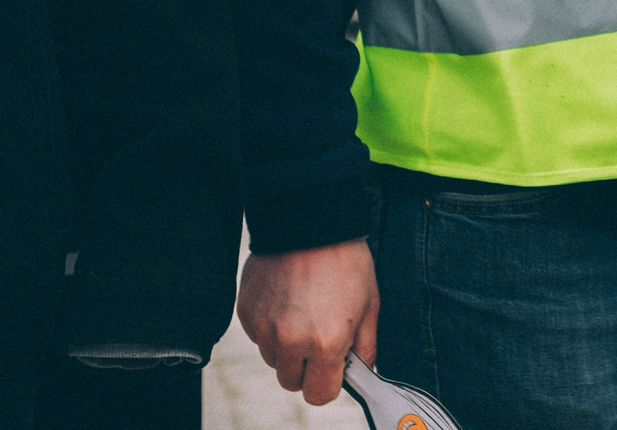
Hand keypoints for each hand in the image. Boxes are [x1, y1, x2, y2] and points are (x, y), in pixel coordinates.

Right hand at [236, 239, 378, 407]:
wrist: (311, 221)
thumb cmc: (346, 262)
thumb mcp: (370, 305)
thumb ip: (365, 348)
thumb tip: (361, 372)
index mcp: (326, 343)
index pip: (318, 394)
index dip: (328, 384)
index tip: (332, 370)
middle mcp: (290, 341)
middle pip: (291, 382)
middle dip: (305, 368)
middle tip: (317, 339)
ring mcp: (264, 327)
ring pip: (272, 360)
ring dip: (286, 348)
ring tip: (302, 313)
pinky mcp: (246, 312)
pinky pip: (257, 337)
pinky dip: (269, 328)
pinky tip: (285, 301)